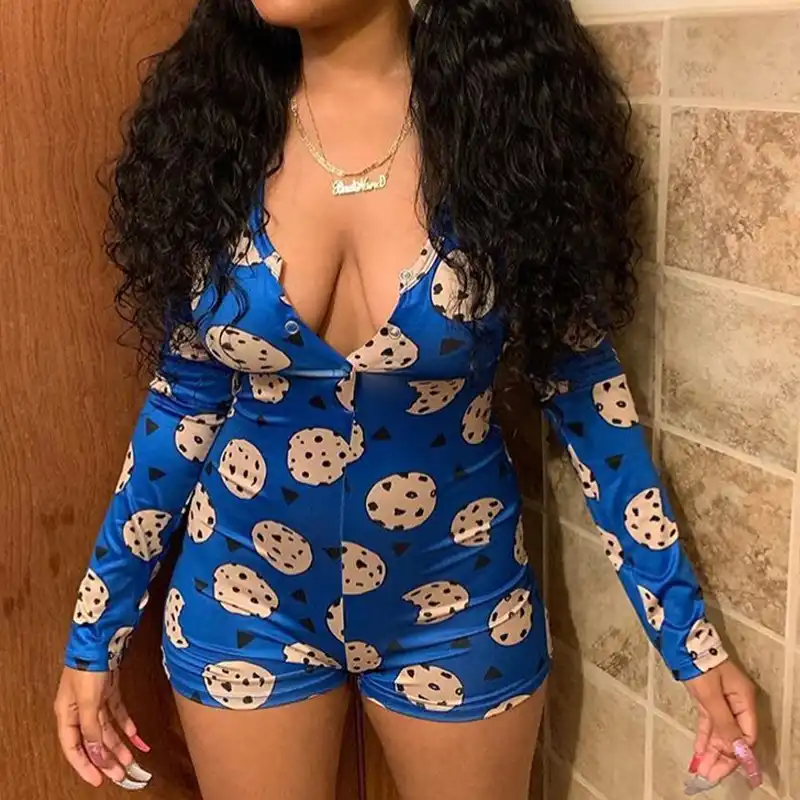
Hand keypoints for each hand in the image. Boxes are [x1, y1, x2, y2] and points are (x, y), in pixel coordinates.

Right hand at [54, 666, 152, 788]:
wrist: (99, 639)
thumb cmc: (87, 667)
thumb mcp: (87, 701)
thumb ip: (91, 727)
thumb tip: (96, 750)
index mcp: (66, 713)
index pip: (73, 748)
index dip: (85, 765)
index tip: (99, 779)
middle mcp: (79, 708)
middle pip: (92, 740)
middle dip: (106, 759)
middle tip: (121, 773)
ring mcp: (94, 698)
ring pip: (106, 728)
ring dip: (118, 744)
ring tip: (130, 759)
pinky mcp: (108, 688)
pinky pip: (116, 711)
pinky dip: (125, 722)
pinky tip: (134, 733)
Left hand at [683, 660, 760, 793]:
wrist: (683, 642)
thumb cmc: (701, 666)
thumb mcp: (711, 696)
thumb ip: (724, 723)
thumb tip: (737, 750)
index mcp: (743, 701)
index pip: (746, 735)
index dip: (737, 753)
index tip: (723, 769)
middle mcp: (736, 703)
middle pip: (733, 736)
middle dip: (722, 757)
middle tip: (708, 776)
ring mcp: (722, 701)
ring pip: (719, 732)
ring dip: (711, 751)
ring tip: (701, 771)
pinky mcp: (707, 698)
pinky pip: (708, 723)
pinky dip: (704, 737)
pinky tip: (698, 753)